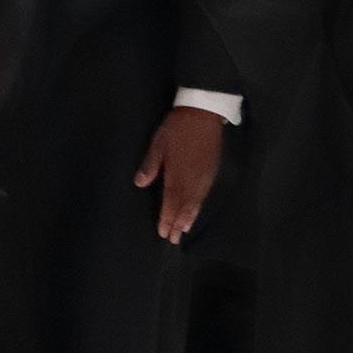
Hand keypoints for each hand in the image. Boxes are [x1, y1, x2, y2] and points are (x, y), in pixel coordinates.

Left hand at [134, 106, 224, 243]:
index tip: (163, 233)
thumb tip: (140, 184)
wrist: (204, 113)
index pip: (171, 202)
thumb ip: (151, 165)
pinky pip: (205, 193)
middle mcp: (192, 179)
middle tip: (174, 239)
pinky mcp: (212, 170)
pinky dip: (199, 205)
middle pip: (185, 206)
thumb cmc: (177, 128)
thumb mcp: (159, 143)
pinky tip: (196, 210)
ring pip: (197, 202)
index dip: (167, 218)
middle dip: (178, 223)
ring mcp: (204, 175)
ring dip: (189, 217)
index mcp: (177, 174)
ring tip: (184, 230)